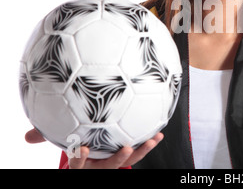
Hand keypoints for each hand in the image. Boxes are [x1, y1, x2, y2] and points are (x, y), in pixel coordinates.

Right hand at [25, 128, 162, 168]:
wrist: (88, 157)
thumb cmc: (74, 145)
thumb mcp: (60, 141)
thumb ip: (47, 137)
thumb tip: (27, 137)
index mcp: (83, 164)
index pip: (79, 164)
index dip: (80, 158)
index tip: (83, 148)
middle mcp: (99, 166)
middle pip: (109, 166)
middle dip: (118, 158)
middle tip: (127, 148)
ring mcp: (113, 163)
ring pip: (129, 161)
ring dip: (142, 151)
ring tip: (152, 140)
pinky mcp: (125, 157)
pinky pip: (138, 153)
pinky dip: (148, 143)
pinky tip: (159, 133)